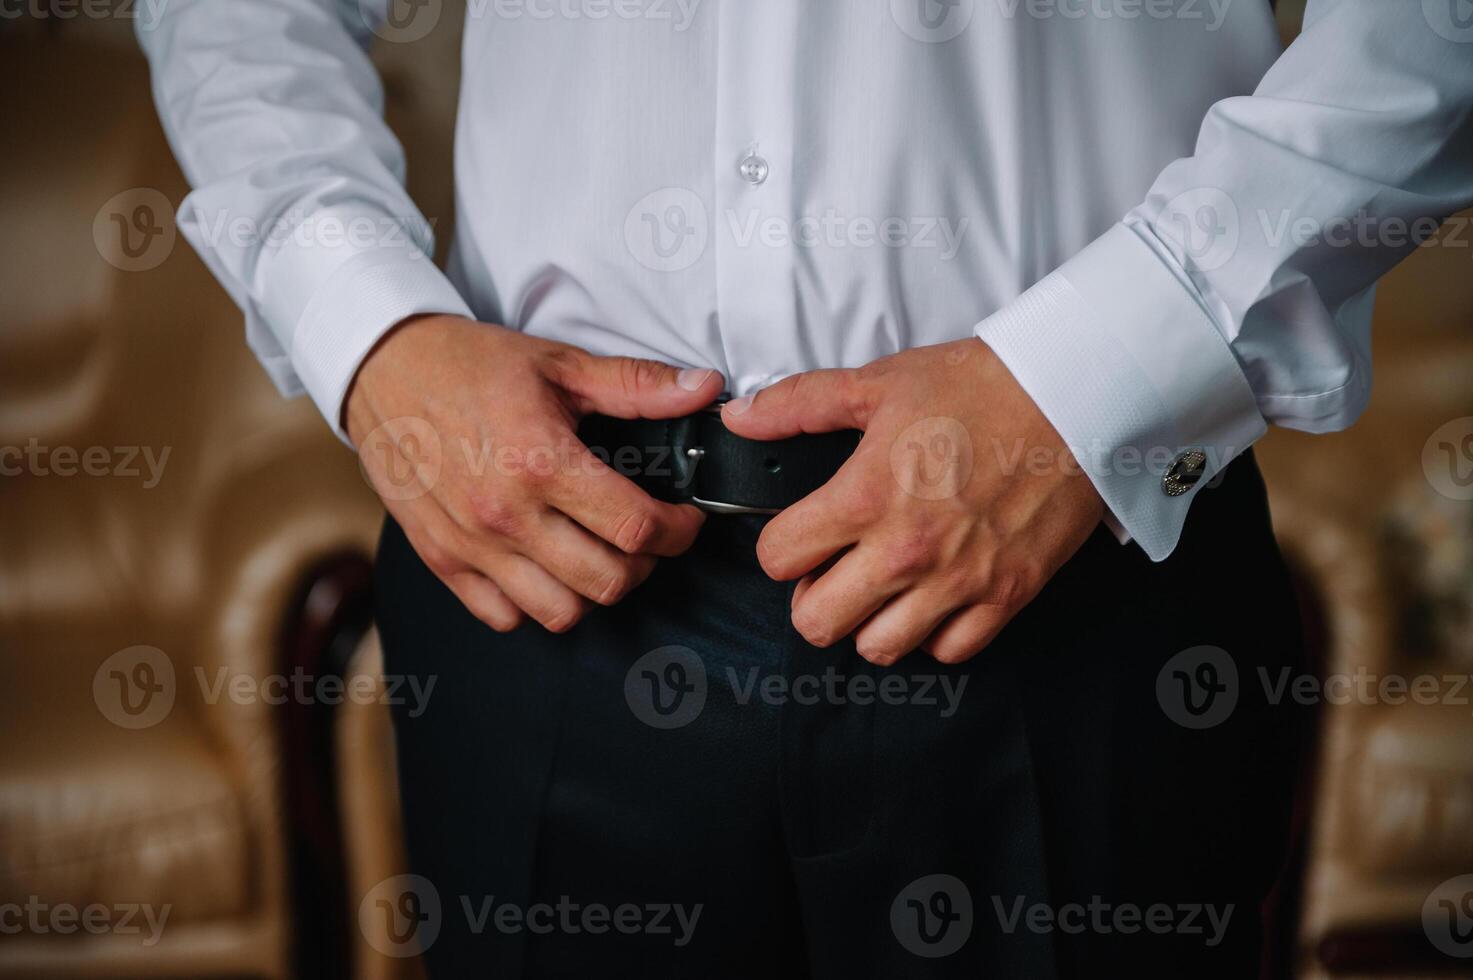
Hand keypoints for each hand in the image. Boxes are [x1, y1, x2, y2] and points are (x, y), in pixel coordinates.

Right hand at [346, 314, 722, 631]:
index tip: (684, 519)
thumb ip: (637, 385)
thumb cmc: (470, 365)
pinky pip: (505, 616)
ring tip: (599, 553)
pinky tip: (547, 566)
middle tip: (647, 536)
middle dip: (645, 564)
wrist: (382, 370)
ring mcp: (471, 545)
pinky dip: (535, 603)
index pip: (636, 528)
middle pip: (607, 582)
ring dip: (594, 590)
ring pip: (561, 612)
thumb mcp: (560, 365)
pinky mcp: (442, 560)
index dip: (679, 531)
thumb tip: (703, 390)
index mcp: (540, 462)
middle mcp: (505, 514)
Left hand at [721, 338, 1103, 665]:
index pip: (779, 558)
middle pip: (816, 622)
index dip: (780, 546)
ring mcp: (958, 581)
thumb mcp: (879, 383)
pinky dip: (934, 634)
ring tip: (881, 587)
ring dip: (869, 622)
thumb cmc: (981, 387)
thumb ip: (800, 404)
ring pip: (878, 648)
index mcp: (866, 497)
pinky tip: (932, 598)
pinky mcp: (1006, 595)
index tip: (799, 535)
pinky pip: (949, 651)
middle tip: (831, 571)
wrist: (1073, 396)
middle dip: (811, 597)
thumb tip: (741, 417)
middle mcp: (907, 550)